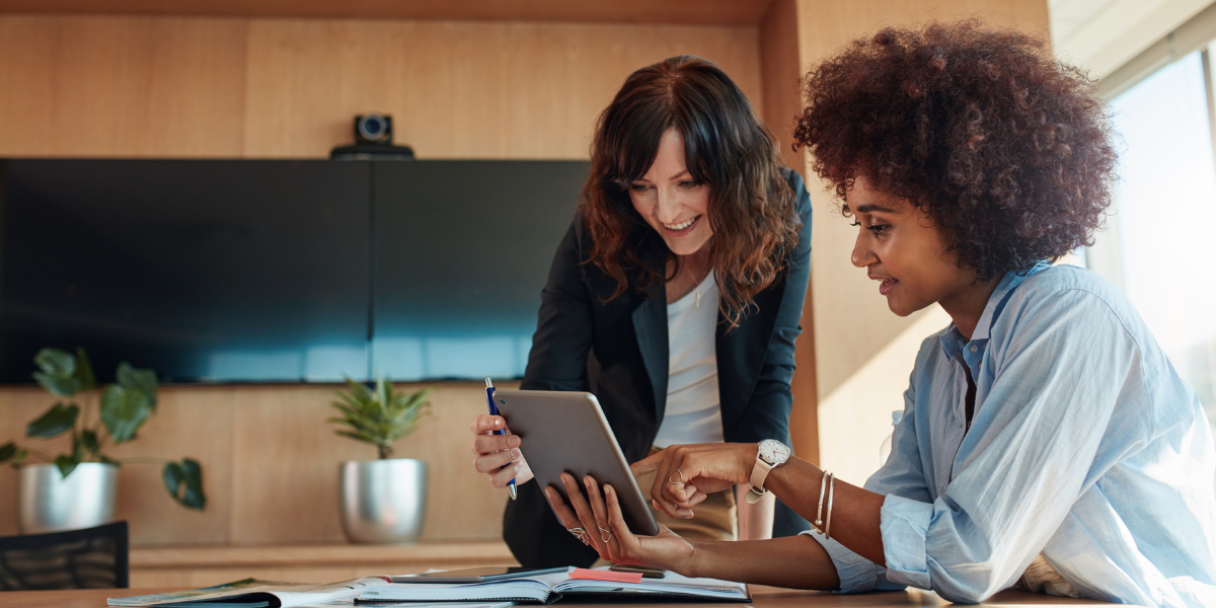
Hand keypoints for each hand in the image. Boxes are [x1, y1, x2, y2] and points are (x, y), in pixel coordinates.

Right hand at [470, 414, 533, 486]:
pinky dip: (508, 473)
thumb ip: (514, 418)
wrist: (537, 457)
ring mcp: (488, 465)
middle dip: (498, 442)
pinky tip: (518, 465)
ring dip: (500, 458)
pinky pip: (495, 480)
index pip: (477, 425)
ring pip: (480, 464)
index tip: (502, 421)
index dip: (488, 422)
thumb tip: (515, 410)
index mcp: (485, 432)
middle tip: (517, 440)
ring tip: (518, 453)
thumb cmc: (524, 437)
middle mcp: (482, 449)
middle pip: (478, 445)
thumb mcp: (520, 426)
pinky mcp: (497, 478)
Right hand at [543, 473, 694, 570]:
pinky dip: (611, 502)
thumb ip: (610, 511)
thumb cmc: (653, 534)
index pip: (573, 524)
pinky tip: (609, 486)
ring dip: (591, 494)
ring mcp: (616, 551)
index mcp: (600, 543)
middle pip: (583, 518)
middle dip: (572, 494)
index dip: (561, 506)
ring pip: (598, 517)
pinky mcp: (630, 548)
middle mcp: (604, 549)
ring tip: (587, 476)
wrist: (681, 553)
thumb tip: (596, 482)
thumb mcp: (628, 520)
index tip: (551, 488)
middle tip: (564, 475)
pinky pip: (616, 520)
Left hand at [631, 443, 757, 518]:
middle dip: (667, 508)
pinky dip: (684, 500)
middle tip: (685, 513)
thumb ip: (675, 490)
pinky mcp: (688, 461)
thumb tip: (654, 502)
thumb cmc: (721, 473)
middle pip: (654, 489)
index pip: (642, 464)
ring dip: (678, 506)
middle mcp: (672, 452)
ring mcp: (679, 455)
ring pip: (663, 492)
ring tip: (693, 505)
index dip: (630, 474)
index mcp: (671, 455)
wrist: (745, 463)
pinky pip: (674, 489)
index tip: (618, 482)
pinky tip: (699, 498)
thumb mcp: (695, 484)